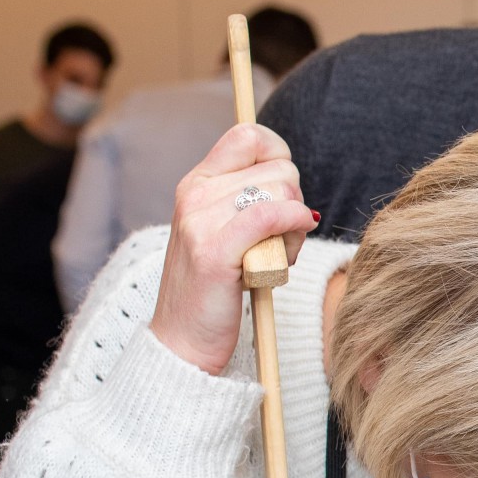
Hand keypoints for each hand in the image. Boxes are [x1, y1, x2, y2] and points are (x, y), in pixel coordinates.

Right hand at [150, 123, 314, 374]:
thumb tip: (289, 173)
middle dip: (294, 203)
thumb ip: (251, 199)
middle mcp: (194, 193)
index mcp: (197, 183)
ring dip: (294, 229)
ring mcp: (199, 220)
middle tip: (278, 240)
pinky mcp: (213, 250)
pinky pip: (270, 216)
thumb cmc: (218, 289)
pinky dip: (292, 225)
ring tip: (273, 257)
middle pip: (279, 168)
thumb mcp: (229, 232)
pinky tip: (289, 246)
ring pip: (282, 192)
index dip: (281, 158)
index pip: (250, 135)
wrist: (183, 342)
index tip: (285, 193)